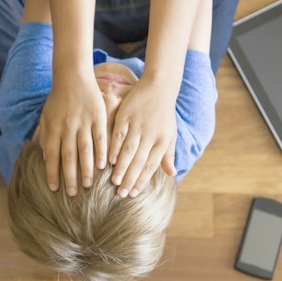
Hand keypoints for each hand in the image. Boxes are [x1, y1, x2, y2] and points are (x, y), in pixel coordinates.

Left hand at [39, 73, 107, 195]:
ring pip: (85, 150)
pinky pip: (100, 138)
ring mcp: (83, 122)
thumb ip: (45, 136)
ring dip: (86, 169)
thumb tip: (45, 158)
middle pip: (68, 156)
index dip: (52, 173)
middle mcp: (67, 127)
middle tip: (73, 194)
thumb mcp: (46, 116)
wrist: (72, 77)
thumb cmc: (57, 99)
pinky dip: (101, 152)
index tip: (55, 188)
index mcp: (53, 128)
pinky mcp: (98, 117)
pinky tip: (103, 166)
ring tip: (89, 185)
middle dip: (70, 177)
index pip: (52, 155)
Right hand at [108, 77, 177, 197]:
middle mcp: (151, 134)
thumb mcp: (170, 133)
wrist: (159, 87)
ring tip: (114, 181)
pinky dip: (114, 148)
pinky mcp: (126, 115)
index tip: (132, 193)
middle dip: (130, 178)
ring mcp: (138, 125)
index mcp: (162, 140)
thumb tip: (172, 174)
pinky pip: (119, 134)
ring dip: (121, 167)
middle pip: (139, 161)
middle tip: (120, 193)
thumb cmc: (164, 113)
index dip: (142, 180)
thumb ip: (168, 154)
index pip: (151, 165)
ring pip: (128, 150)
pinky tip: (109, 159)